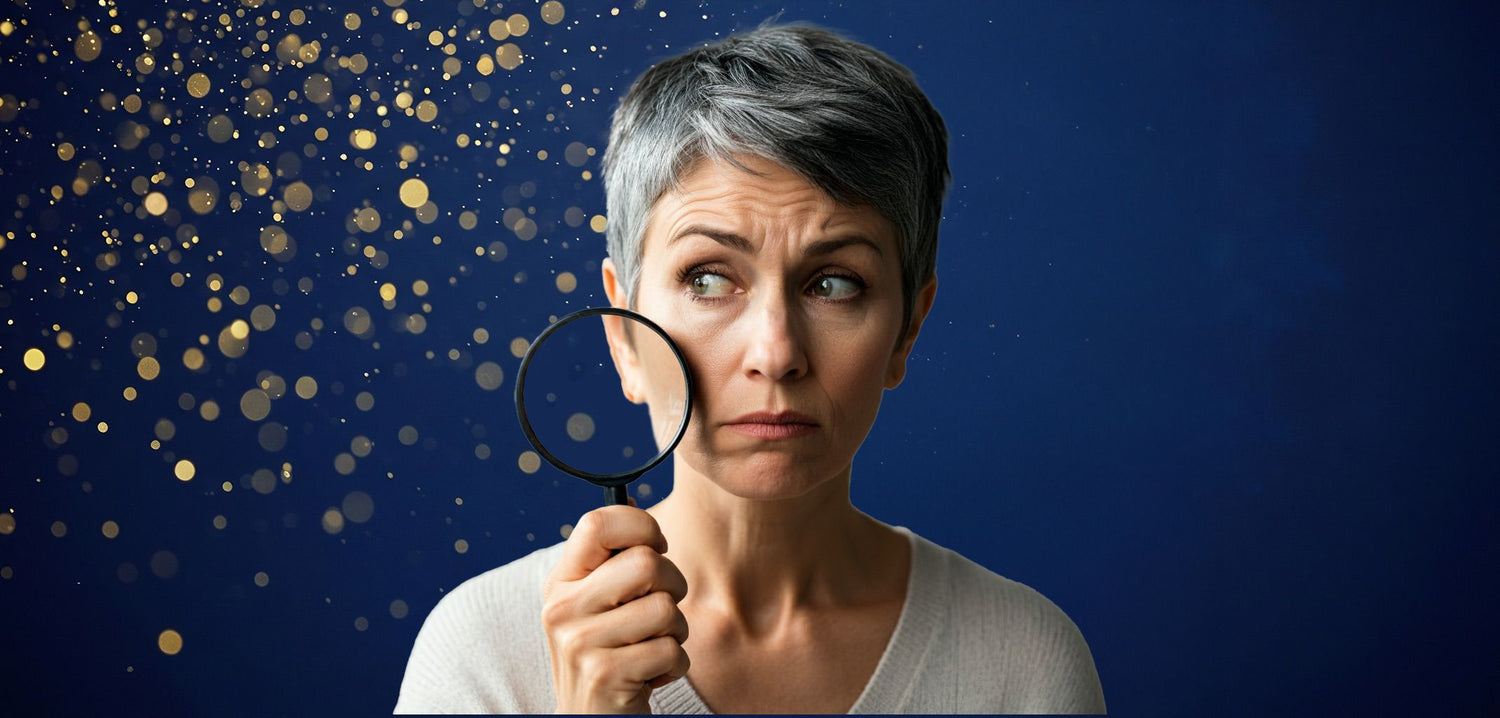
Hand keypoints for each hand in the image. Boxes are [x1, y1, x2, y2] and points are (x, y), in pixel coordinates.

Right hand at [542, 505, 689, 712]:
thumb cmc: (608, 655)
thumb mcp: (597, 604)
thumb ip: (612, 560)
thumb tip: (633, 503)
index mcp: (561, 581)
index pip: (598, 522)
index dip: (641, 526)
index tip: (655, 548)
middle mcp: (562, 608)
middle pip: (647, 563)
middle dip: (674, 585)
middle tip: (662, 609)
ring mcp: (580, 643)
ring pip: (666, 609)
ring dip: (676, 632)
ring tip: (652, 647)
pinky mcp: (605, 674)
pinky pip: (670, 651)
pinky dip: (674, 665)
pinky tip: (650, 675)